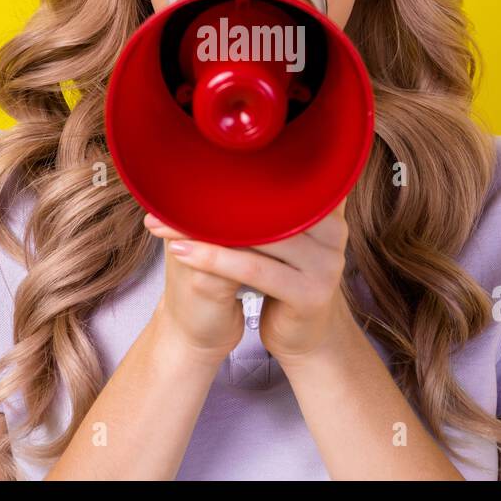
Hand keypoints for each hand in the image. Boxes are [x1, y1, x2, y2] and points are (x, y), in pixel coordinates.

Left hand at [143, 197, 355, 364]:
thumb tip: (219, 163)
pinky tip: (183, 254)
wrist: (305, 337)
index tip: (185, 178)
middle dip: (212, 206)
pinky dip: (215, 260)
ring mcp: (326, 264)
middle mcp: (333, 232)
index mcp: (326, 209)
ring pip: (258, 237)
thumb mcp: (281, 237)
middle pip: (266, 208)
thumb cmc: (283, 280)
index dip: (229, 179)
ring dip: (206, 233)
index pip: (274, 183)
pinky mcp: (311, 294)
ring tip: (167, 229)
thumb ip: (270, 206)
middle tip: (168, 203)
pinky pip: (256, 270)